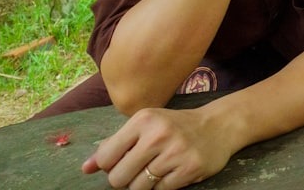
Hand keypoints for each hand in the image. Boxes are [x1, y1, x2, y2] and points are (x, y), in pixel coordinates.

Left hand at [82, 106, 233, 189]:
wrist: (217, 126)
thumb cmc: (174, 127)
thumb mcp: (145, 126)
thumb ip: (114, 145)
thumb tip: (85, 168)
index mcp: (143, 120)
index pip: (107, 157)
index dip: (110, 166)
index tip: (122, 161)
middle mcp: (158, 134)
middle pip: (118, 178)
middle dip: (124, 180)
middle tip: (138, 170)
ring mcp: (175, 152)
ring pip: (138, 188)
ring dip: (143, 185)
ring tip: (155, 171)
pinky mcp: (189, 168)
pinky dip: (162, 186)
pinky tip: (171, 172)